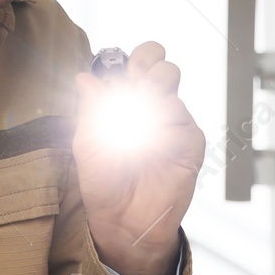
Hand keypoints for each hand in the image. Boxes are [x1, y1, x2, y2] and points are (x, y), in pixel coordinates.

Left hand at [72, 41, 204, 274]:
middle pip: (165, 69)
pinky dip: (163, 131)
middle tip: (135, 91)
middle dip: (150, 73)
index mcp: (129, 100)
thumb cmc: (104, 180)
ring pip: (173, 94)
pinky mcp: (189, 144)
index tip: (128, 67)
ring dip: (150, 106)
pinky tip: (151, 148)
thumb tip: (85, 77)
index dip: (140, 57)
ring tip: (135, 130)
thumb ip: (91, 109)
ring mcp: (174, 124)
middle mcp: (155, 107)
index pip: (142, 62)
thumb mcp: (88, 143)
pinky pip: (183, 124)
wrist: (123, 218)